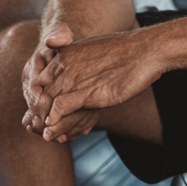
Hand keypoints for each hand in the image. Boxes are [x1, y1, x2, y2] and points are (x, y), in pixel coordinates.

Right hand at [21, 24, 74, 135]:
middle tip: (56, 133)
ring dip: (51, 127)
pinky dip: (60, 126)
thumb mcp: (61, 34)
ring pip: (40, 116)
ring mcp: (38, 95)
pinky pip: (49, 117)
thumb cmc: (63, 40)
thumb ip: (59, 35)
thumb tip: (55, 39)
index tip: (49, 112)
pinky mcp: (48, 103)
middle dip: (44, 121)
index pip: (33, 88)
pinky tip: (71, 135)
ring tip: (64, 137)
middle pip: (34, 107)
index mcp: (32, 69)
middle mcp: (32, 84)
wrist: (65, 48)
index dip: (40, 101)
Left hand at [37, 29, 163, 141]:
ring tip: (48, 134)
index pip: (41, 79)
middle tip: (41, 129)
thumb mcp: (96, 52)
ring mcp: (73, 77)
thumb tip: (77, 77)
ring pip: (46, 104)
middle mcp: (65, 63)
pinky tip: (58, 131)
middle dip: (39, 113)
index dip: (40, 97)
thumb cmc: (126, 52)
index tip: (43, 112)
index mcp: (65, 52)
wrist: (147, 50)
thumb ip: (81, 63)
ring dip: (45, 122)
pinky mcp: (85, 92)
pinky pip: (58, 111)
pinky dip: (55, 123)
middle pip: (41, 93)